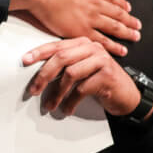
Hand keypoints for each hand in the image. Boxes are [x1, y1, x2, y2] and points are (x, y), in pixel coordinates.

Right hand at [12, 0, 140, 56]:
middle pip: (118, 14)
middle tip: (138, 26)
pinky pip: (101, 41)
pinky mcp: (81, 31)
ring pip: (114, 28)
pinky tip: (121, 50)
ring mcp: (90, 18)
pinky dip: (113, 46)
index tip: (129, 9)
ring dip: (127, 33)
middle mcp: (95, 3)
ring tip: (135, 38)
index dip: (122, 4)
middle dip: (130, 21)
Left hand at [22, 37, 139, 115]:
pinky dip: (71, 101)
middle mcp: (93, 48)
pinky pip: (82, 89)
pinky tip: (67, 109)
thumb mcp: (83, 69)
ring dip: (57, 93)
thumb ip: (66, 65)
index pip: (57, 45)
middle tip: (34, 89)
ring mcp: (101, 60)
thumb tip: (40, 73)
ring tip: (51, 104)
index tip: (25, 61)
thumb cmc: (101, 82)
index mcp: (84, 43)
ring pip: (70, 74)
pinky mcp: (107, 76)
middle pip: (61, 57)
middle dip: (44, 75)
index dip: (40, 53)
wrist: (127, 94)